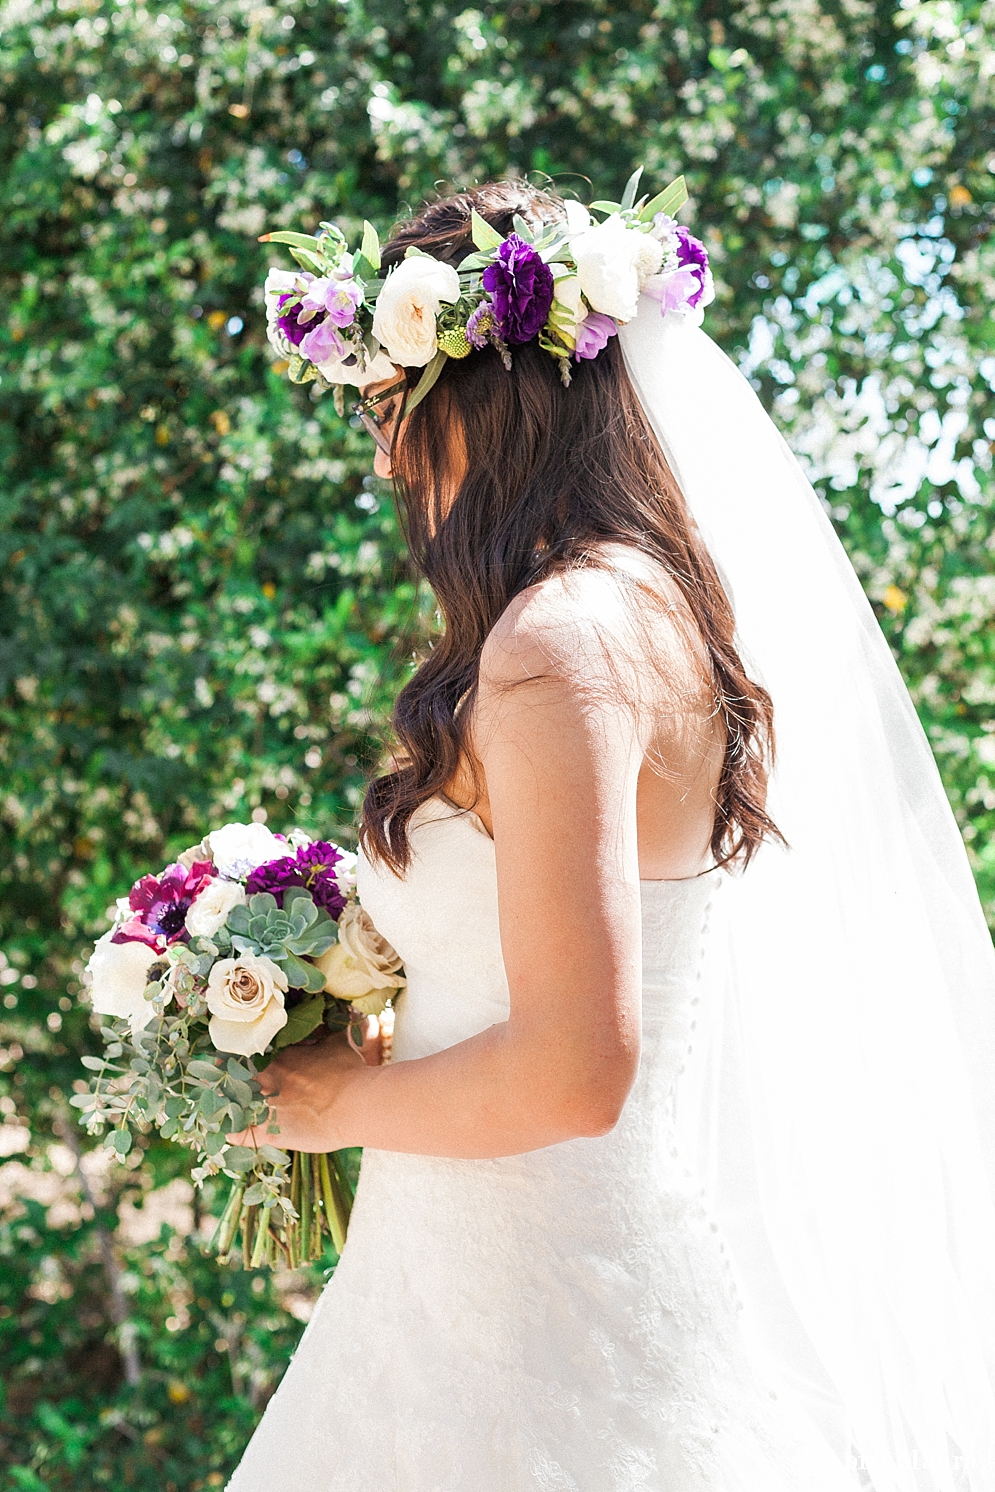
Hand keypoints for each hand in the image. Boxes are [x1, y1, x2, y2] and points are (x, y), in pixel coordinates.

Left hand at [230, 1022, 380, 1151]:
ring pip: (233, 1103)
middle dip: (227, 1077)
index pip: (249, 1053)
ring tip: (216, 1107)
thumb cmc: (348, 1072)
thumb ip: (332, 1030)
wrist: (353, 1104)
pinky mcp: (270, 1131)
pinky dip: (232, 1135)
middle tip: (218, 1079)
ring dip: (225, 1104)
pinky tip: (226, 1136)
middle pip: (235, 1076)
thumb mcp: (339, 1043)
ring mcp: (266, 1105)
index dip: (239, 1055)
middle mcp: (268, 1078)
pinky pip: (242, 1134)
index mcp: (281, 1057)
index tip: (229, 1055)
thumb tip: (343, 1012)